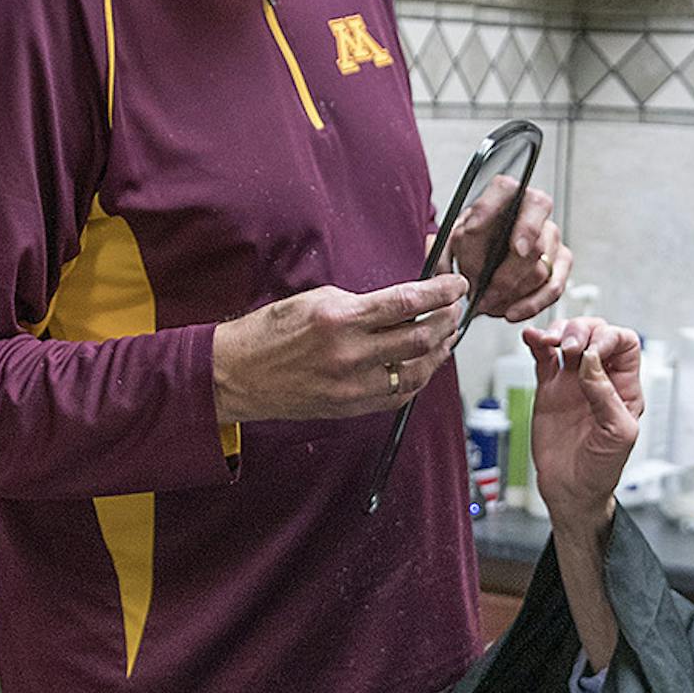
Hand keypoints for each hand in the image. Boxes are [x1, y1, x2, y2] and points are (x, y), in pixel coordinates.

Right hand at [212, 274, 467, 422]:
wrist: (237, 374)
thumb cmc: (271, 332)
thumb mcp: (315, 300)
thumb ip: (361, 303)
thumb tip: (403, 300)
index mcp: (340, 318)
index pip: (407, 301)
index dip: (440, 292)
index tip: (457, 285)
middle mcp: (351, 354)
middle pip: (421, 337)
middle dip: (448, 320)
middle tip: (455, 309)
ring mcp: (354, 386)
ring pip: (419, 370)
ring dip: (440, 351)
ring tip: (447, 335)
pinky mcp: (353, 407)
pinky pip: (401, 394)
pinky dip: (419, 377)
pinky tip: (425, 363)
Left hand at [443, 179, 568, 321]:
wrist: (487, 251)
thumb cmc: (472, 242)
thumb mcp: (449, 240)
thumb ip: (442, 252)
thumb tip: (449, 273)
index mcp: (502, 192)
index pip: (508, 195)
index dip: (509, 220)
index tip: (514, 248)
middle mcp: (532, 208)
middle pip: (531, 244)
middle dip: (504, 278)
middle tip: (483, 296)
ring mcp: (550, 234)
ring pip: (539, 270)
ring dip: (511, 295)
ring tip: (489, 305)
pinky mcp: (561, 259)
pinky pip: (554, 287)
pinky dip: (531, 305)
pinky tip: (511, 312)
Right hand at [524, 317, 642, 525]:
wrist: (571, 490)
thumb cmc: (602, 467)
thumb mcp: (617, 433)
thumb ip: (605, 395)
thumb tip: (591, 359)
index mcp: (625, 387)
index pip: (625, 343)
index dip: (609, 338)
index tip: (592, 352)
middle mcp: (601, 379)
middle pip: (596, 333)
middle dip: (581, 332)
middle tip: (569, 348)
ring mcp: (574, 381)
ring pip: (569, 339)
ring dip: (559, 331)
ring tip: (547, 341)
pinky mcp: (549, 387)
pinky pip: (543, 356)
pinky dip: (536, 342)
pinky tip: (531, 337)